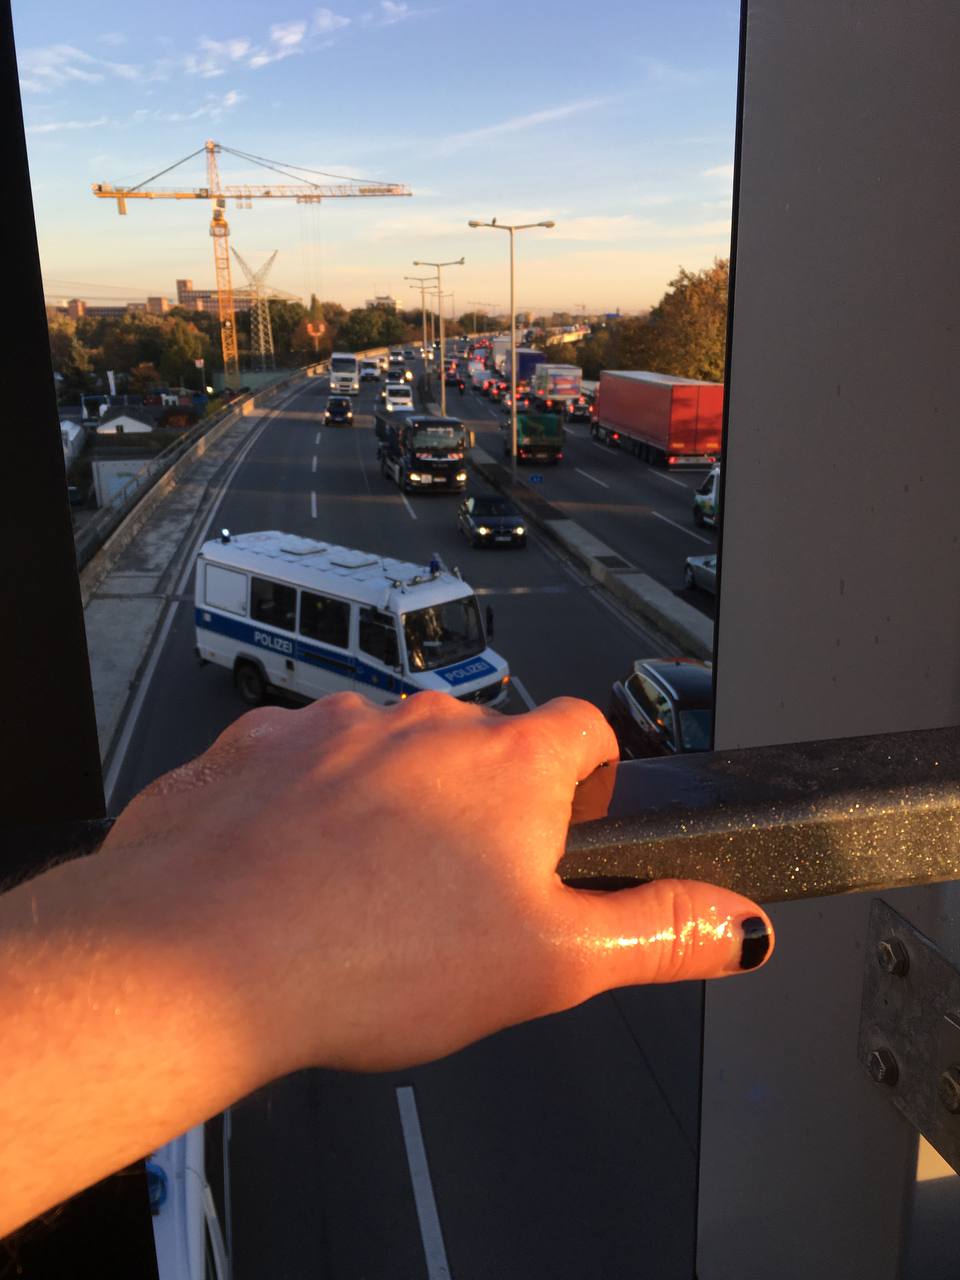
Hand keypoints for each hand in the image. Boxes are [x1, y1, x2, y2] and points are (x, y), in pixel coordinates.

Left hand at [107, 692, 772, 1076]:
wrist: (205, 951)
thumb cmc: (377, 956)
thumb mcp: (549, 965)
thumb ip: (656, 932)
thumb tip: (742, 923)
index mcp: (508, 763)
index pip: (581, 730)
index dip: (588, 775)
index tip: (575, 819)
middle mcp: (423, 722)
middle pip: (479, 744)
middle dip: (482, 800)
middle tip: (461, 887)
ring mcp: (332, 725)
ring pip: (386, 750)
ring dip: (390, 798)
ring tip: (370, 886)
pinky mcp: (255, 745)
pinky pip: (300, 762)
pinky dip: (306, 802)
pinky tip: (294, 866)